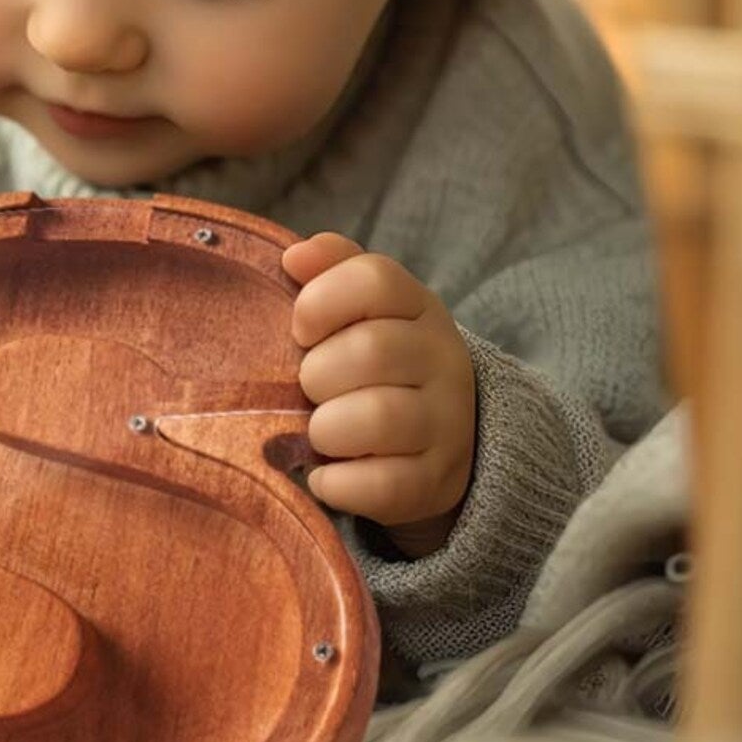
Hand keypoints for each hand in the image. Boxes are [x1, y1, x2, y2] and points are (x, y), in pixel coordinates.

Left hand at [281, 232, 476, 558]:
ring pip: (377, 417)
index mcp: (420, 307)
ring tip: (320, 432)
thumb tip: (294, 257)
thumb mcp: (361, 311)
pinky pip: (379, 484)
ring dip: (326, 429)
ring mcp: (447, 422)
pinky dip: (336, 483)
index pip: (376, 279)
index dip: (322, 300)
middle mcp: (444, 359)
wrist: (435, 443)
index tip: (301, 330)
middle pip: (371, 349)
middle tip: (309, 388)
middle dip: (317, 373)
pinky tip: (327, 475)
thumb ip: (330, 270)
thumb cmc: (375, 366)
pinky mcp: (436, 481)